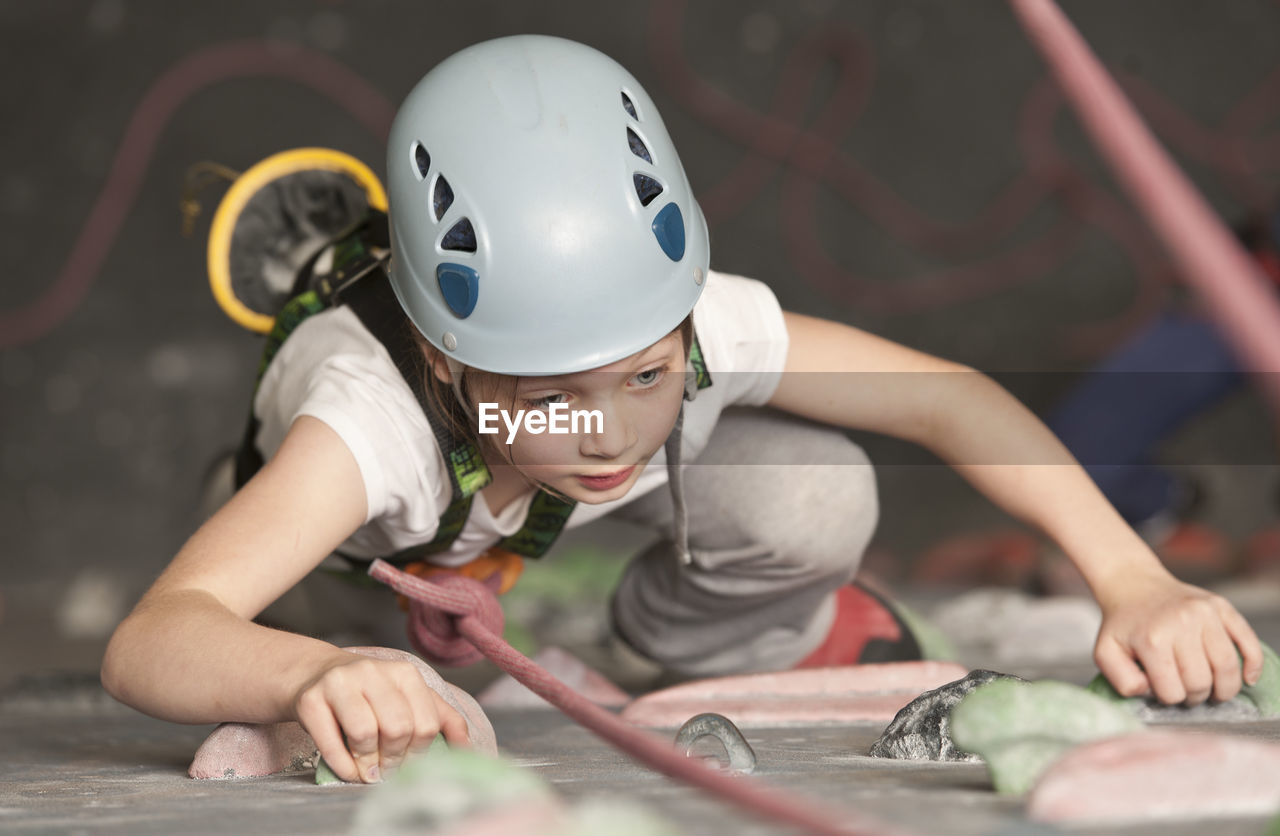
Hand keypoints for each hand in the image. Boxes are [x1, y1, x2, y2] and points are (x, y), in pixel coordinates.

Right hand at [293, 652, 469, 782]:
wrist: (314, 674)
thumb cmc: (368, 694)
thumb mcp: (408, 698)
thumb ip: (441, 718)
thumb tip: (467, 749)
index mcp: (404, 673)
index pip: (425, 723)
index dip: (419, 753)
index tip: (409, 764)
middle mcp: (373, 672)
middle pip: (398, 729)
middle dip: (394, 760)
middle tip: (387, 770)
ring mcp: (340, 682)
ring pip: (365, 734)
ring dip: (367, 763)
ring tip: (367, 770)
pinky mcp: (311, 699)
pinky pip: (331, 742)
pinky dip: (343, 765)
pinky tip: (348, 769)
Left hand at [1094, 568, 1262, 705]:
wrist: (1134, 585)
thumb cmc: (1123, 625)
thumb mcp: (1106, 652)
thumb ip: (1121, 680)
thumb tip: (1150, 691)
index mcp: (1152, 639)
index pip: (1173, 692)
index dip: (1168, 699)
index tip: (1163, 690)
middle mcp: (1182, 624)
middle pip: (1201, 682)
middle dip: (1194, 696)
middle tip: (1186, 691)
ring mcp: (1205, 613)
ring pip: (1227, 667)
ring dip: (1223, 689)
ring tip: (1212, 691)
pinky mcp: (1221, 607)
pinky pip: (1248, 640)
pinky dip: (1253, 664)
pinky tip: (1247, 679)